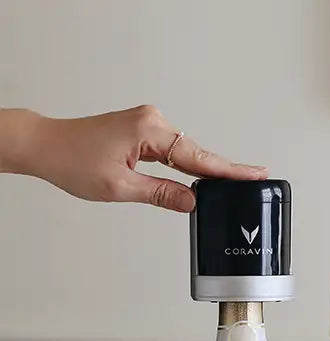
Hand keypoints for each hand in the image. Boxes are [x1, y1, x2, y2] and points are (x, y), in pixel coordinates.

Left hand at [9, 105, 267, 211]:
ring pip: (186, 153)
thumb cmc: (72, 160)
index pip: (199, 157)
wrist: (46, 145)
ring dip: (204, 172)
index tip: (256, 174)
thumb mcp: (121, 187)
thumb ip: (161, 194)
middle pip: (197, 153)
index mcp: (150, 130)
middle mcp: (152, 121)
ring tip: (232, 188)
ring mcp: (148, 124)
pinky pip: (173, 151)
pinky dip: (187, 166)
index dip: (229, 171)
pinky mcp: (142, 131)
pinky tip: (200, 180)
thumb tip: (193, 201)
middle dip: (222, 173)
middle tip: (254, 184)